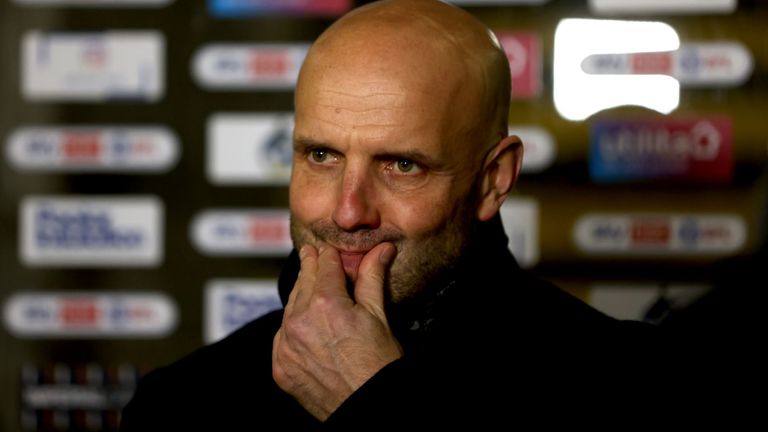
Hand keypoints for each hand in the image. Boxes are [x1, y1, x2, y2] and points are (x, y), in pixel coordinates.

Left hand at [272, 242, 403, 420]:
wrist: (368, 408)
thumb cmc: (379, 366)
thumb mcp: (379, 316)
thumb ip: (372, 278)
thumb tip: (380, 250)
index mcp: (326, 303)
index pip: (323, 264)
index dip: (329, 255)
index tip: (328, 250)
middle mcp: (299, 321)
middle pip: (303, 281)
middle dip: (311, 269)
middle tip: (314, 256)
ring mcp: (286, 346)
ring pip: (289, 307)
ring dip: (300, 296)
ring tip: (313, 292)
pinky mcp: (280, 366)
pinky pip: (282, 336)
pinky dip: (293, 327)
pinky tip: (307, 326)